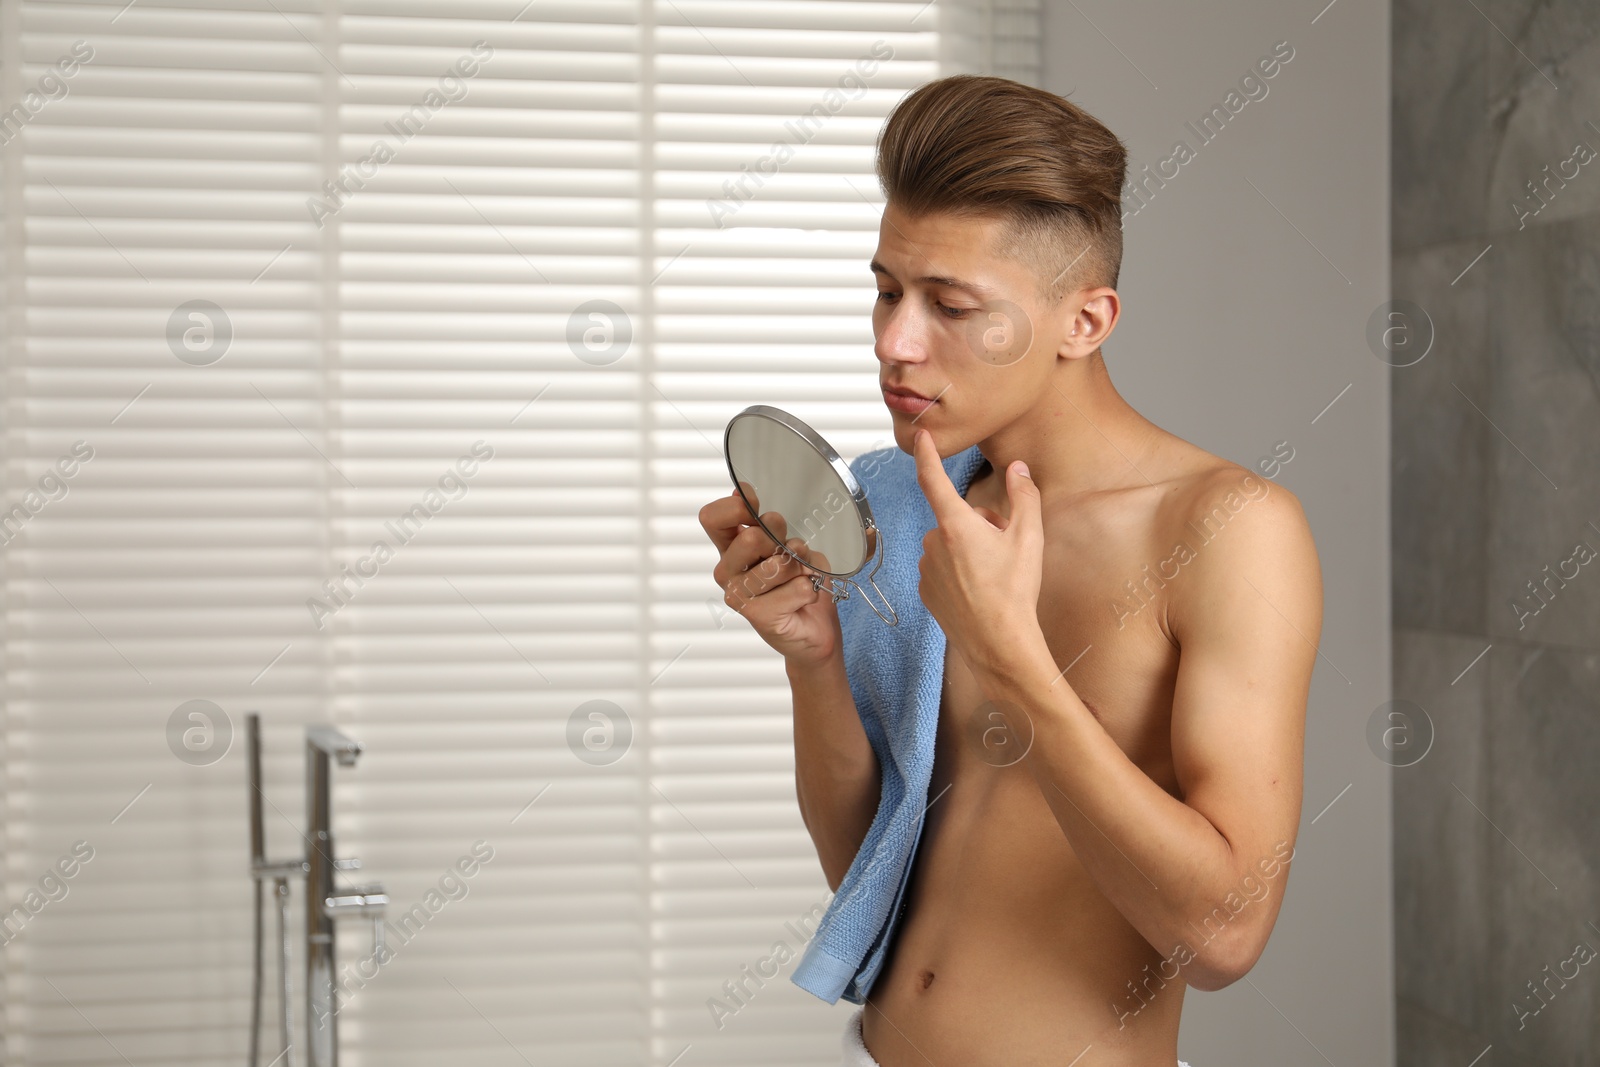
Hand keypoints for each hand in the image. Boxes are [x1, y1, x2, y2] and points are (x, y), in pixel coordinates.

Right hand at [699, 481, 840, 665]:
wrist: (814, 627)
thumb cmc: (799, 581)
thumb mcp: (790, 543)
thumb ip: (773, 528)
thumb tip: (762, 512)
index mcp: (730, 547)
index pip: (712, 518)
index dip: (737, 507)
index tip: (758, 510)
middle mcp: (727, 570)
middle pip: (750, 537)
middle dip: (782, 540)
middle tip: (790, 554)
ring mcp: (738, 594)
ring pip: (780, 564)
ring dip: (801, 568)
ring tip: (800, 578)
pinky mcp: (757, 615)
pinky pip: (798, 588)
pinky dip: (811, 589)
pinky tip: (802, 599)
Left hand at [912, 428, 1044, 670]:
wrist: (1000, 644)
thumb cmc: (1015, 592)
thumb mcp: (1029, 538)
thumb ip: (1024, 496)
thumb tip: (1018, 468)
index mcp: (955, 526)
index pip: (933, 479)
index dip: (926, 454)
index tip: (920, 436)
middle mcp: (933, 543)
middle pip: (957, 519)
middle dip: (979, 526)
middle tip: (1005, 549)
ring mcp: (927, 569)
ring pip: (950, 545)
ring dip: (969, 550)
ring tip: (994, 575)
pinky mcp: (926, 591)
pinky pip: (942, 568)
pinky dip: (959, 572)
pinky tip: (979, 591)